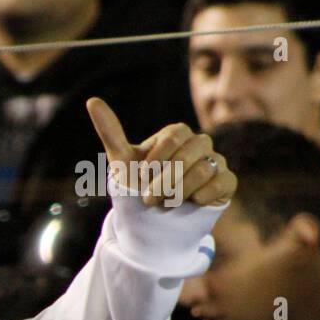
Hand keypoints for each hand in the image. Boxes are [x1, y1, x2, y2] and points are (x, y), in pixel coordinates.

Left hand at [87, 97, 235, 207]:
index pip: (175, 136)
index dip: (156, 160)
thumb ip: (110, 131)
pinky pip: (222, 183)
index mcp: (177, 135)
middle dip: (164, 181)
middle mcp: (200, 144)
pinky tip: (190, 203)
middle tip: (149, 198)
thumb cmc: (137, 185)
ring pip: (204, 170)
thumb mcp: (122, 160)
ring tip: (165, 203)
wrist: (151, 217)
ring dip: (178, 192)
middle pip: (189, 154)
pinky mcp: (226, 183)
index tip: (142, 176)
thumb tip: (92, 101)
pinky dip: (202, 196)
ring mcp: (215, 162)